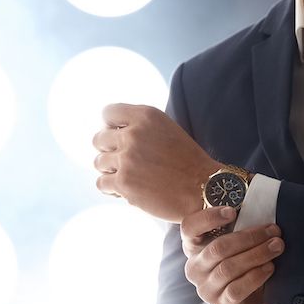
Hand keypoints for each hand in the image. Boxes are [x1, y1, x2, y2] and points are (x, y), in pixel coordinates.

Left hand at [92, 103, 220, 222]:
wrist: (204, 188)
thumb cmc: (187, 160)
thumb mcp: (166, 129)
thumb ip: (139, 126)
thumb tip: (109, 131)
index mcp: (145, 116)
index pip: (108, 114)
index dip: (111, 127)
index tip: (119, 138)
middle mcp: (133, 134)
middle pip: (98, 139)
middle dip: (109, 150)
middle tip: (125, 161)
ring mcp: (127, 159)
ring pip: (98, 162)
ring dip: (111, 170)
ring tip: (129, 176)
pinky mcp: (124, 183)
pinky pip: (102, 183)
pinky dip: (112, 188)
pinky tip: (126, 189)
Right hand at [181, 206, 283, 303]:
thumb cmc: (242, 271)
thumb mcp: (236, 250)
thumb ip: (240, 232)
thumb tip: (264, 210)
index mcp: (195, 248)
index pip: (189, 228)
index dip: (208, 218)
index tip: (232, 211)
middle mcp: (195, 268)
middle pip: (218, 248)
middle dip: (249, 237)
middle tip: (274, 231)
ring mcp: (206, 288)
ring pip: (228, 268)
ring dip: (256, 254)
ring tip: (277, 247)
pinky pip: (237, 289)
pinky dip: (255, 276)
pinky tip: (270, 268)